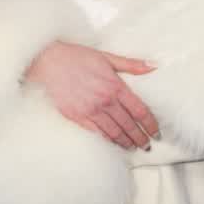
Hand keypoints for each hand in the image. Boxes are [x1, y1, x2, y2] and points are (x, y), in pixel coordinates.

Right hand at [22, 40, 161, 149]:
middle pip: (129, 125)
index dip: (150, 124)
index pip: (139, 110)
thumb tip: (153, 66)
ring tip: (133, 147)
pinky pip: (97, 133)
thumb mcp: (106, 57)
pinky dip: (108, 140)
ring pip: (114, 132)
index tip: (155, 131)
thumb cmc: (76, 56)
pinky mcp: (77, 117)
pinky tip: (114, 143)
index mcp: (115, 86)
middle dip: (140, 137)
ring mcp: (91, 111)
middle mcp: (105, 101)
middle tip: (147, 145)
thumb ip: (131, 64)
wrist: (48, 61)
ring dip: (126, 142)